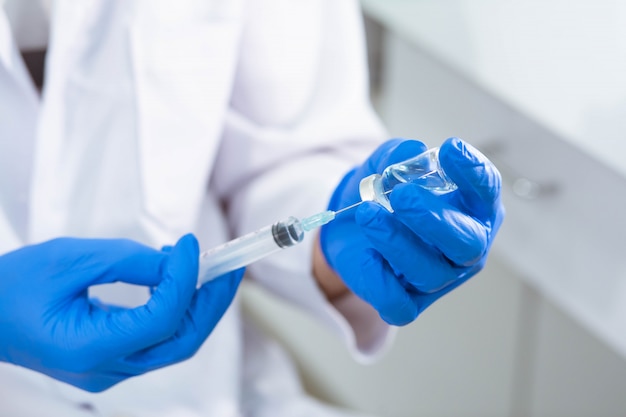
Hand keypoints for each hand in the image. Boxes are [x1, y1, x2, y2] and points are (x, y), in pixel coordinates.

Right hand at [0, 234, 242, 391]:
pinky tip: (178, 279)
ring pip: (175, 342)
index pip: (162, 319)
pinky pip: (158, 338)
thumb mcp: (69, 260)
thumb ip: (129, 262)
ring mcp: (110, 370)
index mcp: (89, 349)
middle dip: (212, 301)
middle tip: (229, 265)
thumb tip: (178, 263)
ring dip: (199, 304)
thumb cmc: (11, 286)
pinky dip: (176, 308)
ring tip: (210, 267)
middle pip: (182, 340)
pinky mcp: (112, 360)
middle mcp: (105, 369)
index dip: (185, 279)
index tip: (191, 245)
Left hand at [320, 137, 503, 324]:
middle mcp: (464, 247)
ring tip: (367, 213)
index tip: (450, 148)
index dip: (472, 172)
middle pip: (467, 244)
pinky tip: (366, 254)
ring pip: (430, 272)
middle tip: (402, 195)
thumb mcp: (387, 164)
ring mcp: (439, 278)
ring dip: (396, 241)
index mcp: (472, 209)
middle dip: (434, 219)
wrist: (353, 226)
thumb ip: (398, 155)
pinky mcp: (407, 301)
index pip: (486, 191)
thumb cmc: (385, 193)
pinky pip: (399, 303)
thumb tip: (411, 153)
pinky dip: (379, 279)